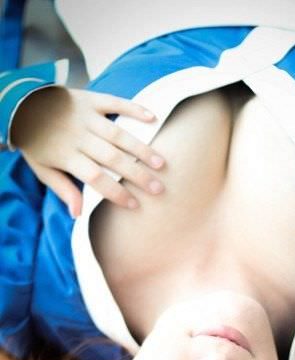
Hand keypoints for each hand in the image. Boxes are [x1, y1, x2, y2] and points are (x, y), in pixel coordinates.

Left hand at [10, 86, 165, 216]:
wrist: (21, 104)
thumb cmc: (36, 142)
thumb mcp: (42, 169)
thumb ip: (62, 189)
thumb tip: (78, 214)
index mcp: (66, 155)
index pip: (95, 177)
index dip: (115, 192)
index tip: (134, 204)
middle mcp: (78, 135)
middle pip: (112, 158)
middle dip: (137, 174)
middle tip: (158, 189)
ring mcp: (85, 115)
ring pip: (118, 134)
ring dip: (141, 148)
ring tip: (161, 163)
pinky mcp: (90, 99)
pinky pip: (115, 102)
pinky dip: (134, 109)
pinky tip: (153, 118)